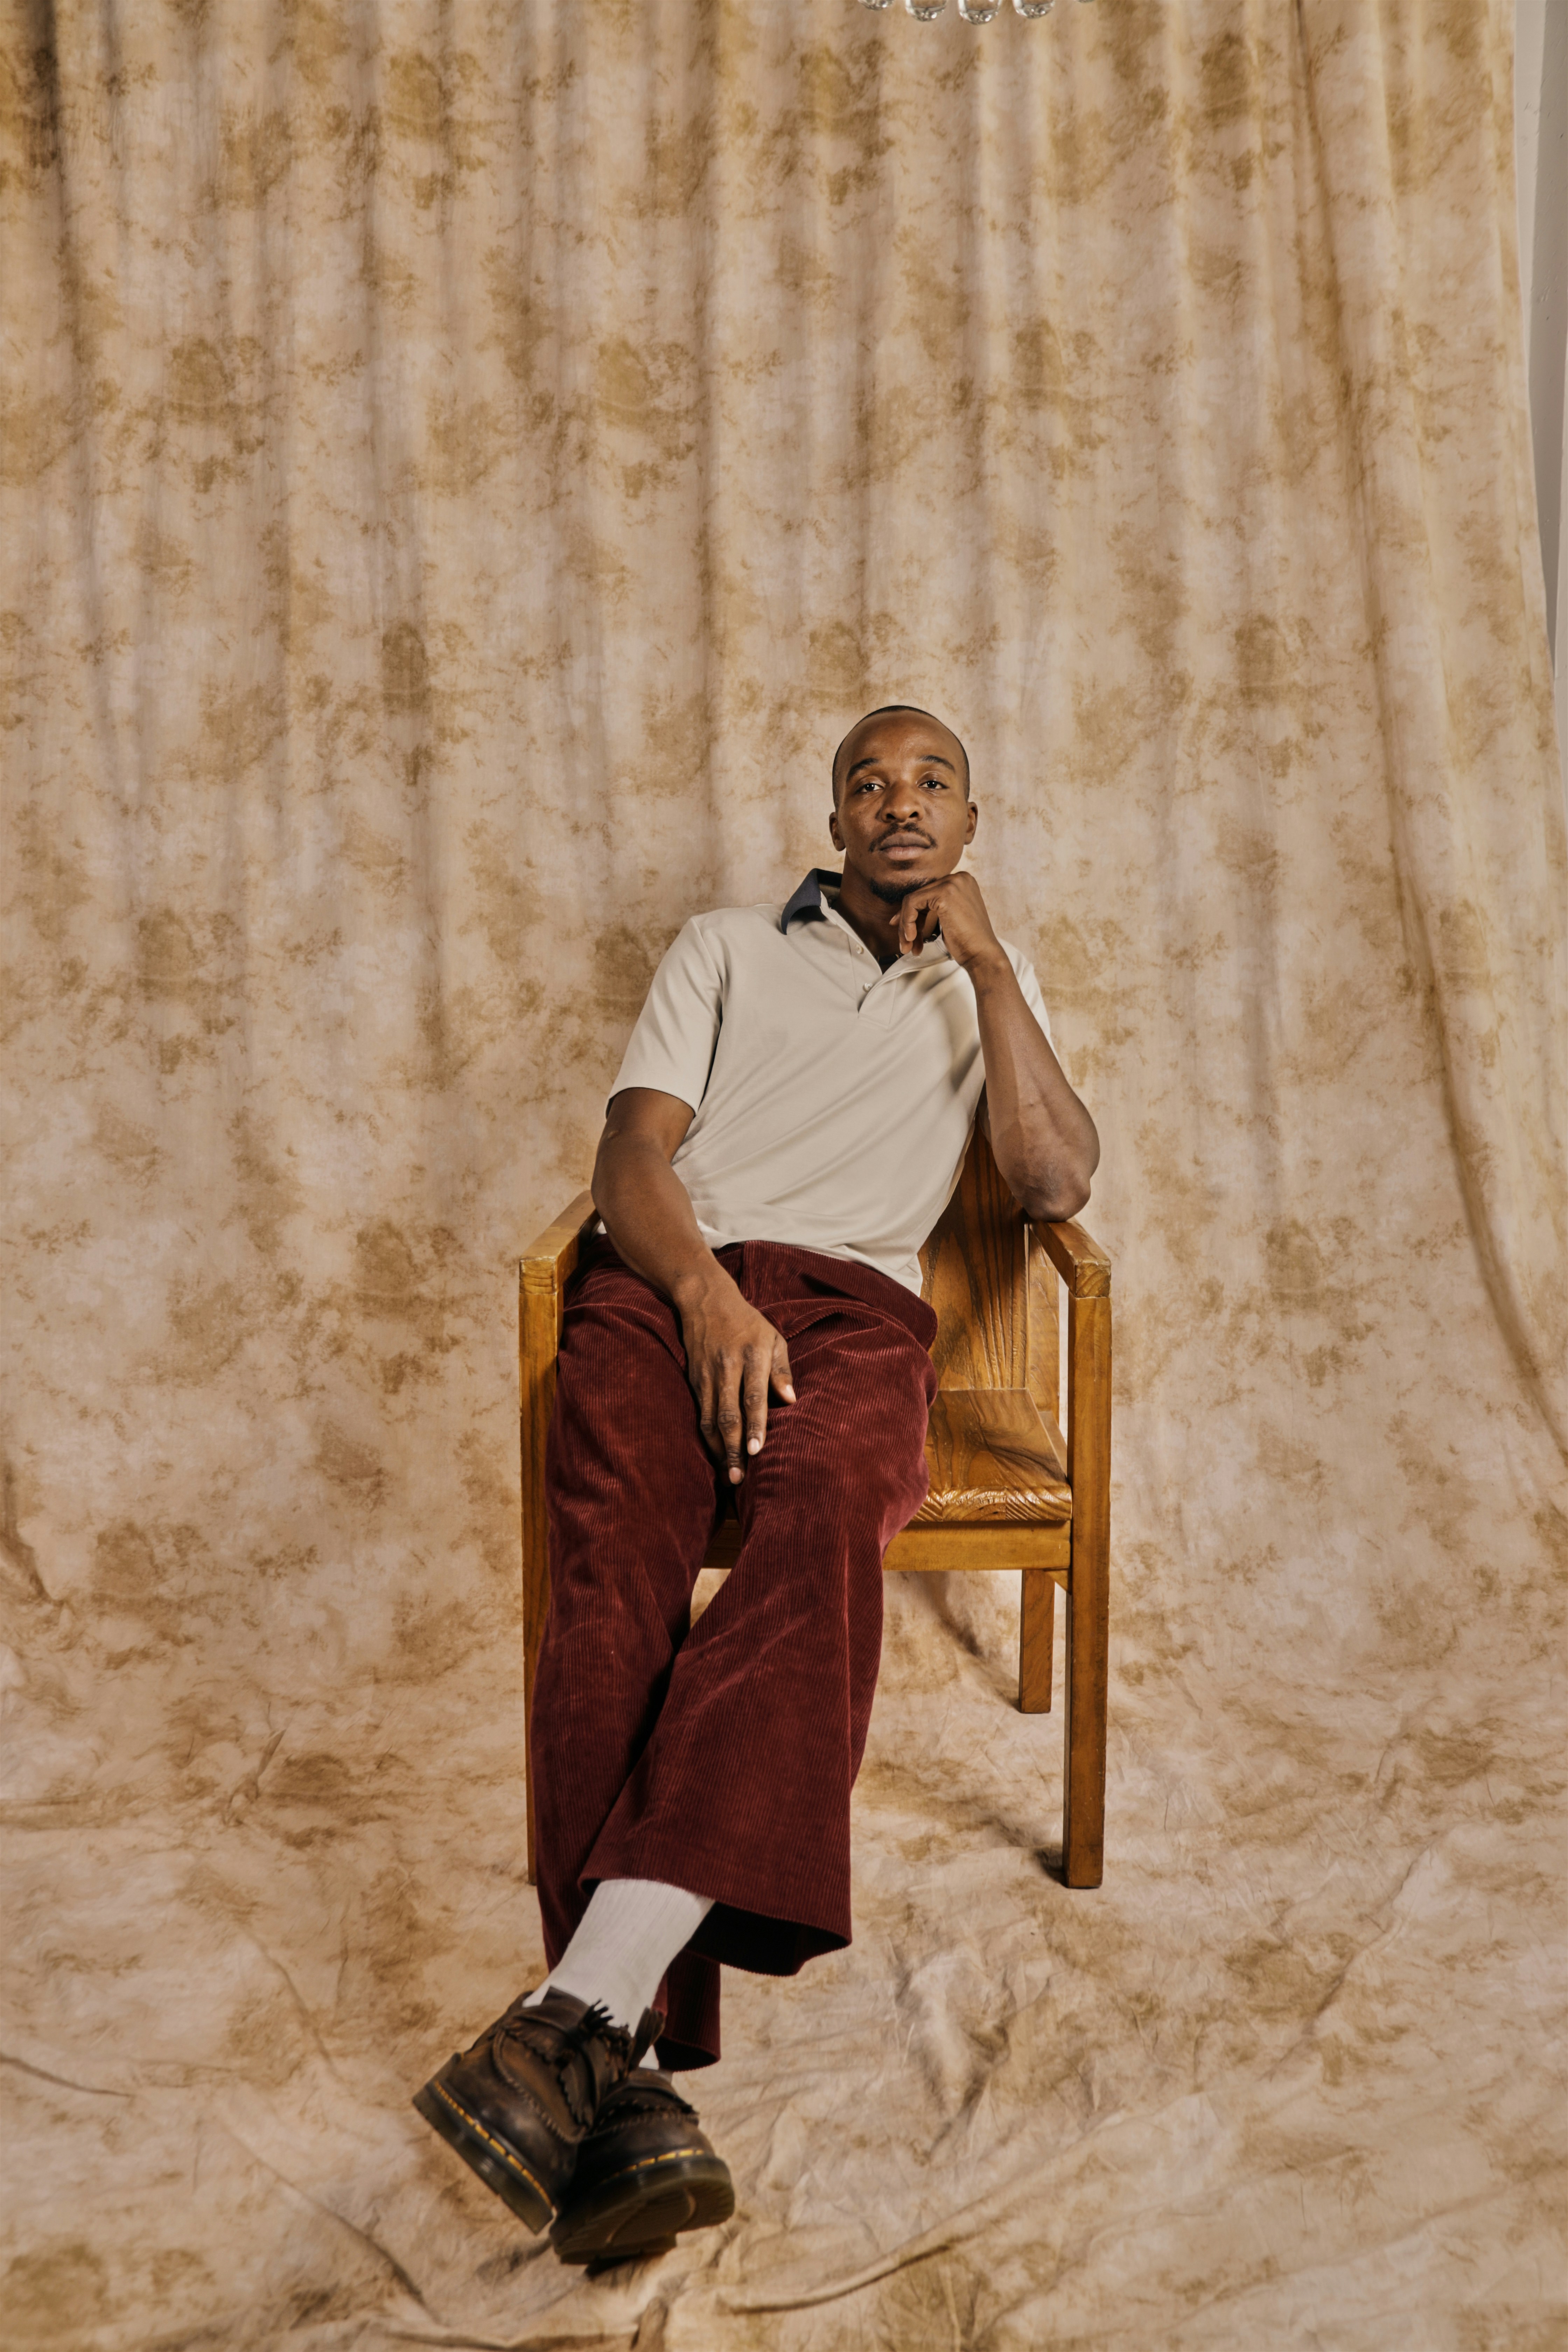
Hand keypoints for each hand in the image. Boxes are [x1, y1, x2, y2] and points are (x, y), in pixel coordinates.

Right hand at [673, 1269, 794, 1483]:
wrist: (705, 1300)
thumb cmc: (748, 1323)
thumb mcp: (773, 1338)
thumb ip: (782, 1370)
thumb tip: (792, 1400)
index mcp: (752, 1355)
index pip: (753, 1396)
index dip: (755, 1424)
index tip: (757, 1451)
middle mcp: (727, 1366)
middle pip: (728, 1413)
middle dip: (733, 1448)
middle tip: (738, 1477)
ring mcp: (707, 1374)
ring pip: (710, 1418)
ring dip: (718, 1449)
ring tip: (727, 1475)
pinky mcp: (693, 1379)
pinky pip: (699, 1413)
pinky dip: (706, 1436)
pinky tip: (715, 1454)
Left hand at [893, 870, 1004, 971]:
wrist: (982, 955)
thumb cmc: (967, 942)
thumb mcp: (950, 918)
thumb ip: (934, 908)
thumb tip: (905, 910)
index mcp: (962, 882)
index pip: (928, 894)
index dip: (912, 913)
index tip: (905, 931)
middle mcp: (958, 878)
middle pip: (919, 896)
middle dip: (907, 922)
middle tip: (905, 943)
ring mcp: (952, 883)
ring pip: (912, 900)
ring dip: (906, 925)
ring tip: (908, 946)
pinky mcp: (944, 893)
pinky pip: (912, 903)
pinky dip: (907, 922)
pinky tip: (912, 938)